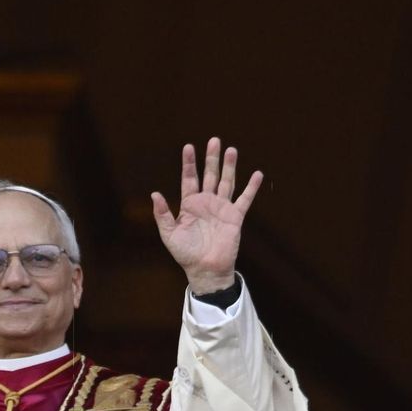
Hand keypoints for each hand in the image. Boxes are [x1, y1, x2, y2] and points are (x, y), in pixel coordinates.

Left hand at [150, 138, 262, 294]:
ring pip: (227, 182)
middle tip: (214, 140)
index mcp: (190, 205)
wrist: (205, 270)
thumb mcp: (169, 234)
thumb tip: (154, 194)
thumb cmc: (186, 254)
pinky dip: (251, 187)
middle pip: (210, 175)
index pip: (189, 178)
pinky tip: (256, 174)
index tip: (188, 147)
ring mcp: (222, 208)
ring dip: (229, 166)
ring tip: (231, 150)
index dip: (188, 163)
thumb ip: (162, 214)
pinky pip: (245, 199)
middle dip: (212, 158)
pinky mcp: (235, 217)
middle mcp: (207, 203)